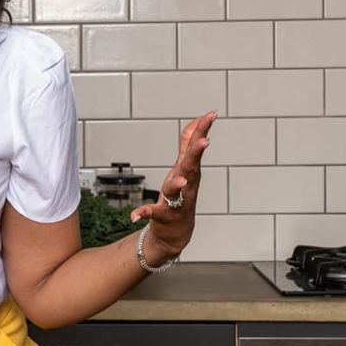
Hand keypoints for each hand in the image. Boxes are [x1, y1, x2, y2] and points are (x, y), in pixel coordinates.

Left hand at [129, 110, 215, 258]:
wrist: (177, 232)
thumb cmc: (180, 195)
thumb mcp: (184, 167)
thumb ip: (187, 145)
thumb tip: (195, 122)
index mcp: (188, 171)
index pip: (195, 147)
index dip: (202, 130)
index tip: (212, 114)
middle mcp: (185, 184)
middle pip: (191, 165)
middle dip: (197, 153)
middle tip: (205, 140)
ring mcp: (175, 201)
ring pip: (176, 191)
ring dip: (178, 185)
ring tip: (180, 181)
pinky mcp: (163, 216)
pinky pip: (152, 213)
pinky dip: (143, 213)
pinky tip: (134, 215)